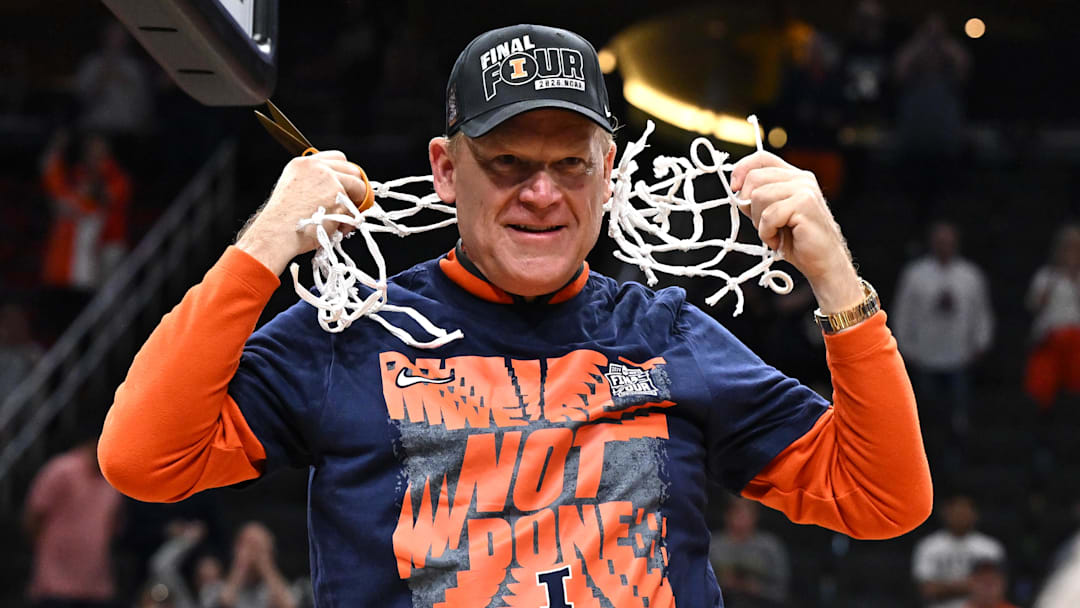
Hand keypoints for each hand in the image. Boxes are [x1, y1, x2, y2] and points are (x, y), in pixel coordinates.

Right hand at [235, 150, 368, 274]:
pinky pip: (356, 209)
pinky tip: (336, 229)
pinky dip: (351, 221)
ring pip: (359, 186)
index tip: (346, 185)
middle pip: (352, 169)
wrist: (277, 233)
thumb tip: (337, 192)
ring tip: (342, 219)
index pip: (337, 158)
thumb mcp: (294, 190)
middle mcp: (318, 167)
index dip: (345, 173)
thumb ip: (315, 185)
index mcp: (303, 164)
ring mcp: (330, 180)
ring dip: (356, 203)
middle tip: (352, 203)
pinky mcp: (340, 196)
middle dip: (355, 186)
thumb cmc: (282, 221)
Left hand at [730, 151, 862, 312]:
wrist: (823, 262)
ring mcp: (805, 189)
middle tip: (762, 224)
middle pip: (755, 177)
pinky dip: (767, 233)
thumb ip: (757, 198)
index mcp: (793, 176)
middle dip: (749, 205)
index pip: (762, 158)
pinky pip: (769, 215)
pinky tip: (779, 241)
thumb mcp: (772, 214)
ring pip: (759, 196)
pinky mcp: (805, 204)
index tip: (734, 189)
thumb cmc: (797, 240)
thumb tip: (736, 190)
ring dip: (759, 222)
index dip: (742, 169)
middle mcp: (801, 178)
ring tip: (774, 233)